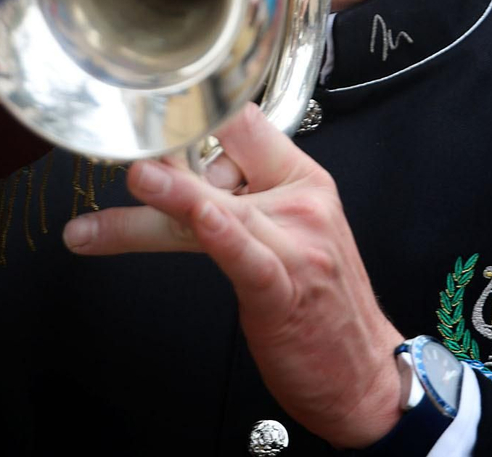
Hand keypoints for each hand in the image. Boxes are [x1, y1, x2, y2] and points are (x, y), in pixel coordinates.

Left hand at [62, 104, 404, 448]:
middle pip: (220, 167)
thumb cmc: (321, 305)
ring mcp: (297, 247)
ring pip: (222, 210)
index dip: (194, 115)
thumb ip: (242, 198)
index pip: (243, 124)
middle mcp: (302, 205)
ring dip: (175, 194)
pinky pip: (249, 258)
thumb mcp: (291, 231)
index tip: (147, 118)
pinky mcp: (284, 292)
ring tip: (138, 178)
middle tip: (127, 147)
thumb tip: (181, 173)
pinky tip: (203, 219)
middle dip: (168, 158)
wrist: (364, 375)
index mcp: (302, 181)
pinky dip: (225, 237)